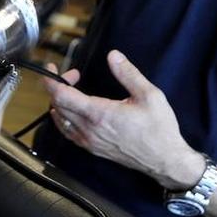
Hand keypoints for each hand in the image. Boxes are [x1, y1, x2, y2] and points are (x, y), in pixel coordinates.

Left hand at [43, 50, 202, 189]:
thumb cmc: (159, 129)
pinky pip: (68, 132)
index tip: (53, 68)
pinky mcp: (92, 149)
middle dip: (60, 85)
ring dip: (60, 102)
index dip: (52, 80)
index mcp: (100, 114)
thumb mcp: (149, 95)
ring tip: (74, 90)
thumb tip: (113, 56)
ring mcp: (89, 141)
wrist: (164, 160)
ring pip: (60, 120)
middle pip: (57, 105)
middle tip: (74, 75)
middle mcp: (89, 129)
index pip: (61, 96)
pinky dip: (64, 118)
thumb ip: (128, 74)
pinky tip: (72, 111)